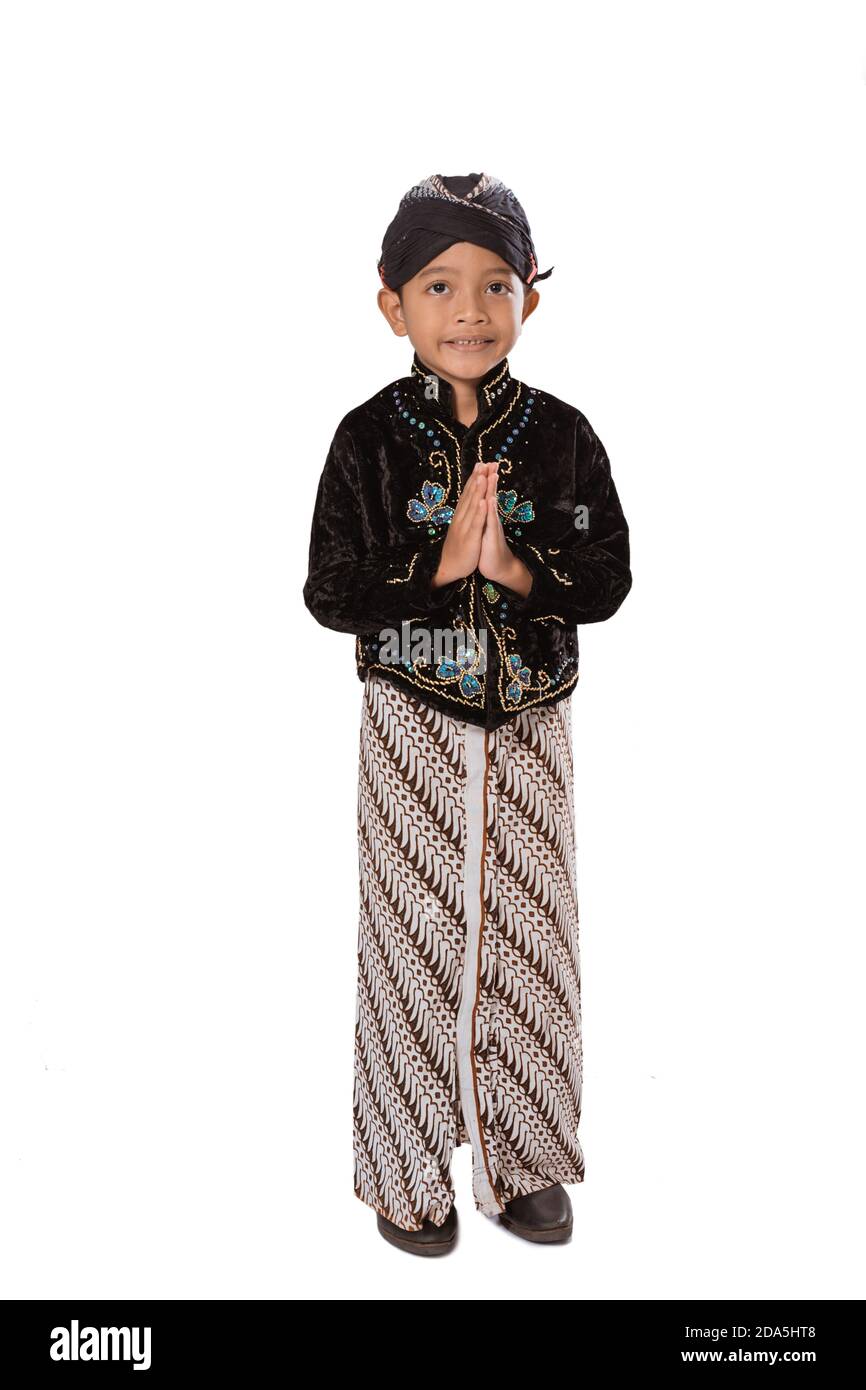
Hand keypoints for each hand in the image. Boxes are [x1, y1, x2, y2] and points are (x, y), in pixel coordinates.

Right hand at [432, 461, 497, 586]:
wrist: (447, 567)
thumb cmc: (457, 547)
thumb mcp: (461, 527)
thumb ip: (465, 514)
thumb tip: (469, 502)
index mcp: (461, 515)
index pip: (468, 493)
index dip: (475, 478)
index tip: (482, 463)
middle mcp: (461, 517)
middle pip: (471, 495)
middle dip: (478, 478)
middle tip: (484, 462)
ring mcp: (464, 527)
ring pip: (473, 505)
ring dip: (478, 490)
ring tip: (484, 475)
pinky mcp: (469, 538)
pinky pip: (476, 523)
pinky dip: (480, 512)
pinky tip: (484, 501)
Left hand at [478, 468, 532, 596]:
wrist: (499, 567)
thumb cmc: (489, 549)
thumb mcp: (485, 530)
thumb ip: (485, 516)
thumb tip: (483, 504)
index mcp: (486, 516)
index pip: (485, 494)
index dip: (484, 480)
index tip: (484, 464)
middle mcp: (490, 518)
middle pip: (490, 495)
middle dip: (490, 478)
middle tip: (492, 462)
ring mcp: (492, 526)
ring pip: (491, 505)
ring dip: (491, 490)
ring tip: (492, 474)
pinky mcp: (492, 536)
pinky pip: (491, 521)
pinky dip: (490, 510)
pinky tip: (490, 500)